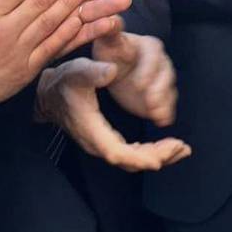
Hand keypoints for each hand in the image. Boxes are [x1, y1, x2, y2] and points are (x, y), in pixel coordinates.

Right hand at [36, 58, 191, 171]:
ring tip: (180, 149)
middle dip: (156, 156)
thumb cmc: (64, 82)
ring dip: (156, 156)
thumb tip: (112, 70)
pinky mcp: (104, 141)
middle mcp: (96, 142)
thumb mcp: (77, 71)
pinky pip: (129, 154)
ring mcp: (100, 144)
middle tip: (182, 147)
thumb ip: (94, 72)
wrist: (49, 93)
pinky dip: (148, 153)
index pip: (117, 152)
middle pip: (128, 161)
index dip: (139, 157)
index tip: (161, 157)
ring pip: (130, 160)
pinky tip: (164, 148)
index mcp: (91, 129)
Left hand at [94, 31, 176, 124]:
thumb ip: (109, 33)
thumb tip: (113, 20)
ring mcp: (163, 77)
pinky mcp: (163, 94)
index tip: (138, 85)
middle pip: (165, 73)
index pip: (153, 54)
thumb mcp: (106, 43)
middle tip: (148, 102)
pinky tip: (161, 121)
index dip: (147, 70)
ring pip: (168, 88)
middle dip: (158, 88)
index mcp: (147, 44)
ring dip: (163, 101)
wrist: (112, 72)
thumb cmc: (109, 53)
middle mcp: (160, 60)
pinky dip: (166, 112)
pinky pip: (168, 102)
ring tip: (155, 114)